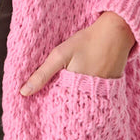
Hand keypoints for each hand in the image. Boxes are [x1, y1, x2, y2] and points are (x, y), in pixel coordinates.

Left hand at [19, 11, 135, 95]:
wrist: (116, 33)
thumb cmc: (87, 42)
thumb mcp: (60, 55)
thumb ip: (42, 74)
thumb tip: (23, 92)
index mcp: (76, 89)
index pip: (59, 105)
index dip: (50, 104)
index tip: (42, 107)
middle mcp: (91, 95)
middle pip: (73, 106)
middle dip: (64, 104)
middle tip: (59, 101)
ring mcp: (104, 93)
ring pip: (85, 102)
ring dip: (77, 100)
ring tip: (72, 95)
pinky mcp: (111, 88)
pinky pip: (98, 97)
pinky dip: (90, 94)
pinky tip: (86, 88)